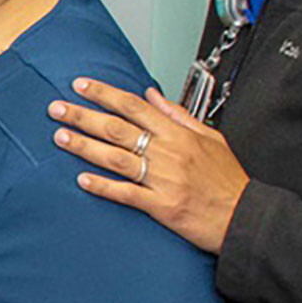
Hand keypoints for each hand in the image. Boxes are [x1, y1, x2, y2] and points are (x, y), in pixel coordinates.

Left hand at [50, 77, 251, 253]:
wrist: (245, 216)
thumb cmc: (228, 180)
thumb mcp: (211, 137)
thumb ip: (178, 115)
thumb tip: (152, 95)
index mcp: (179, 134)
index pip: (134, 106)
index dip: (105, 94)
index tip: (81, 86)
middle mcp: (168, 153)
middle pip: (118, 128)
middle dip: (84, 116)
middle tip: (56, 109)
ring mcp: (164, 179)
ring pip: (117, 158)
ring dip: (85, 147)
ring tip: (60, 138)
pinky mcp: (162, 206)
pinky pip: (127, 194)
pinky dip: (103, 186)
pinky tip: (82, 180)